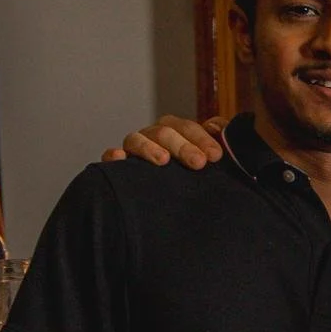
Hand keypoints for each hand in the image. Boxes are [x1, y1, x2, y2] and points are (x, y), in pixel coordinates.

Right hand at [104, 114, 226, 166]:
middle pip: (164, 132)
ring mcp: (134, 149)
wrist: (171, 205)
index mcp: (177, 132)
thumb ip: (218, 141)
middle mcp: (154, 137)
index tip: (216, 156)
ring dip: (150, 148)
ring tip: (163, 161)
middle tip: (199, 163)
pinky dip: (114, 155)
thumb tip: (219, 126)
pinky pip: (111, 156)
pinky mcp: (118, 165)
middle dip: (183, 146)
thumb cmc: (193, 175)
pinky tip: (121, 159)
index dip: (203, 138)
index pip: (188, 128)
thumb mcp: (209, 159)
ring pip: (137, 139)